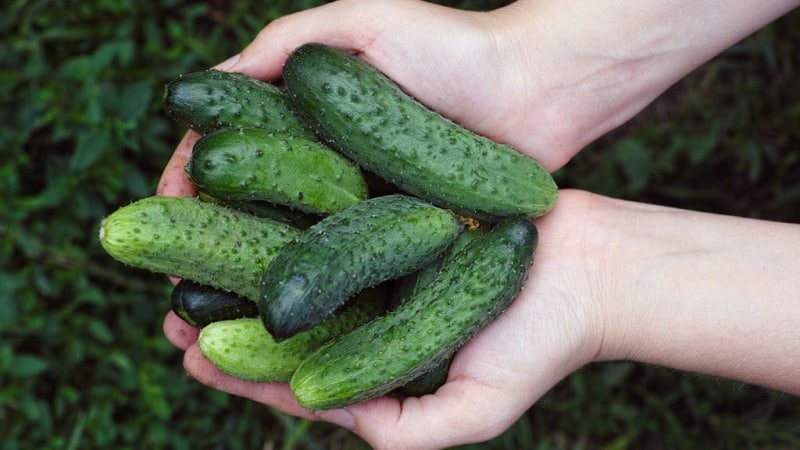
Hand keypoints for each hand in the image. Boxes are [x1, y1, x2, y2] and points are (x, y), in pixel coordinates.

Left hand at [164, 186, 799, 448]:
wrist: (591, 270)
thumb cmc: (540, 345)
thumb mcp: (474, 413)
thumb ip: (404, 433)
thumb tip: (319, 410)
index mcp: (382, 366)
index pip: (297, 378)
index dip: (242, 373)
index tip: (192, 355)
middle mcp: (374, 318)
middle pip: (287, 325)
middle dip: (227, 323)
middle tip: (171, 315)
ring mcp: (384, 270)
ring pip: (302, 272)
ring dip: (246, 268)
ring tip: (192, 265)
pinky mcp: (396, 223)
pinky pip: (335, 224)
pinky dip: (294, 222)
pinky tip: (254, 208)